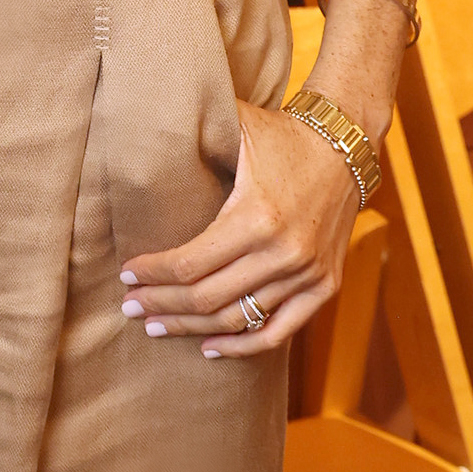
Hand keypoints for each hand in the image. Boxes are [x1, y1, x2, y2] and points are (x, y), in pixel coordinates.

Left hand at [117, 99, 362, 358]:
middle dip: (161, 305)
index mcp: (256, 216)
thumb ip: (192, 129)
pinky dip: (242, 346)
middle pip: (206, 298)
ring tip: (156, 326)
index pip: (189, 264)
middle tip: (130, 308)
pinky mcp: (324, 286)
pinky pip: (278, 332)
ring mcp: (307, 274)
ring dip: (191, 328)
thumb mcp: (236, 124)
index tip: (126, 276)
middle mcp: (284, 252)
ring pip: (237, 319)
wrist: (345, 145)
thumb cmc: (280, 135)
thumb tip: (136, 126)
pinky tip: (209, 347)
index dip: (152, 274)